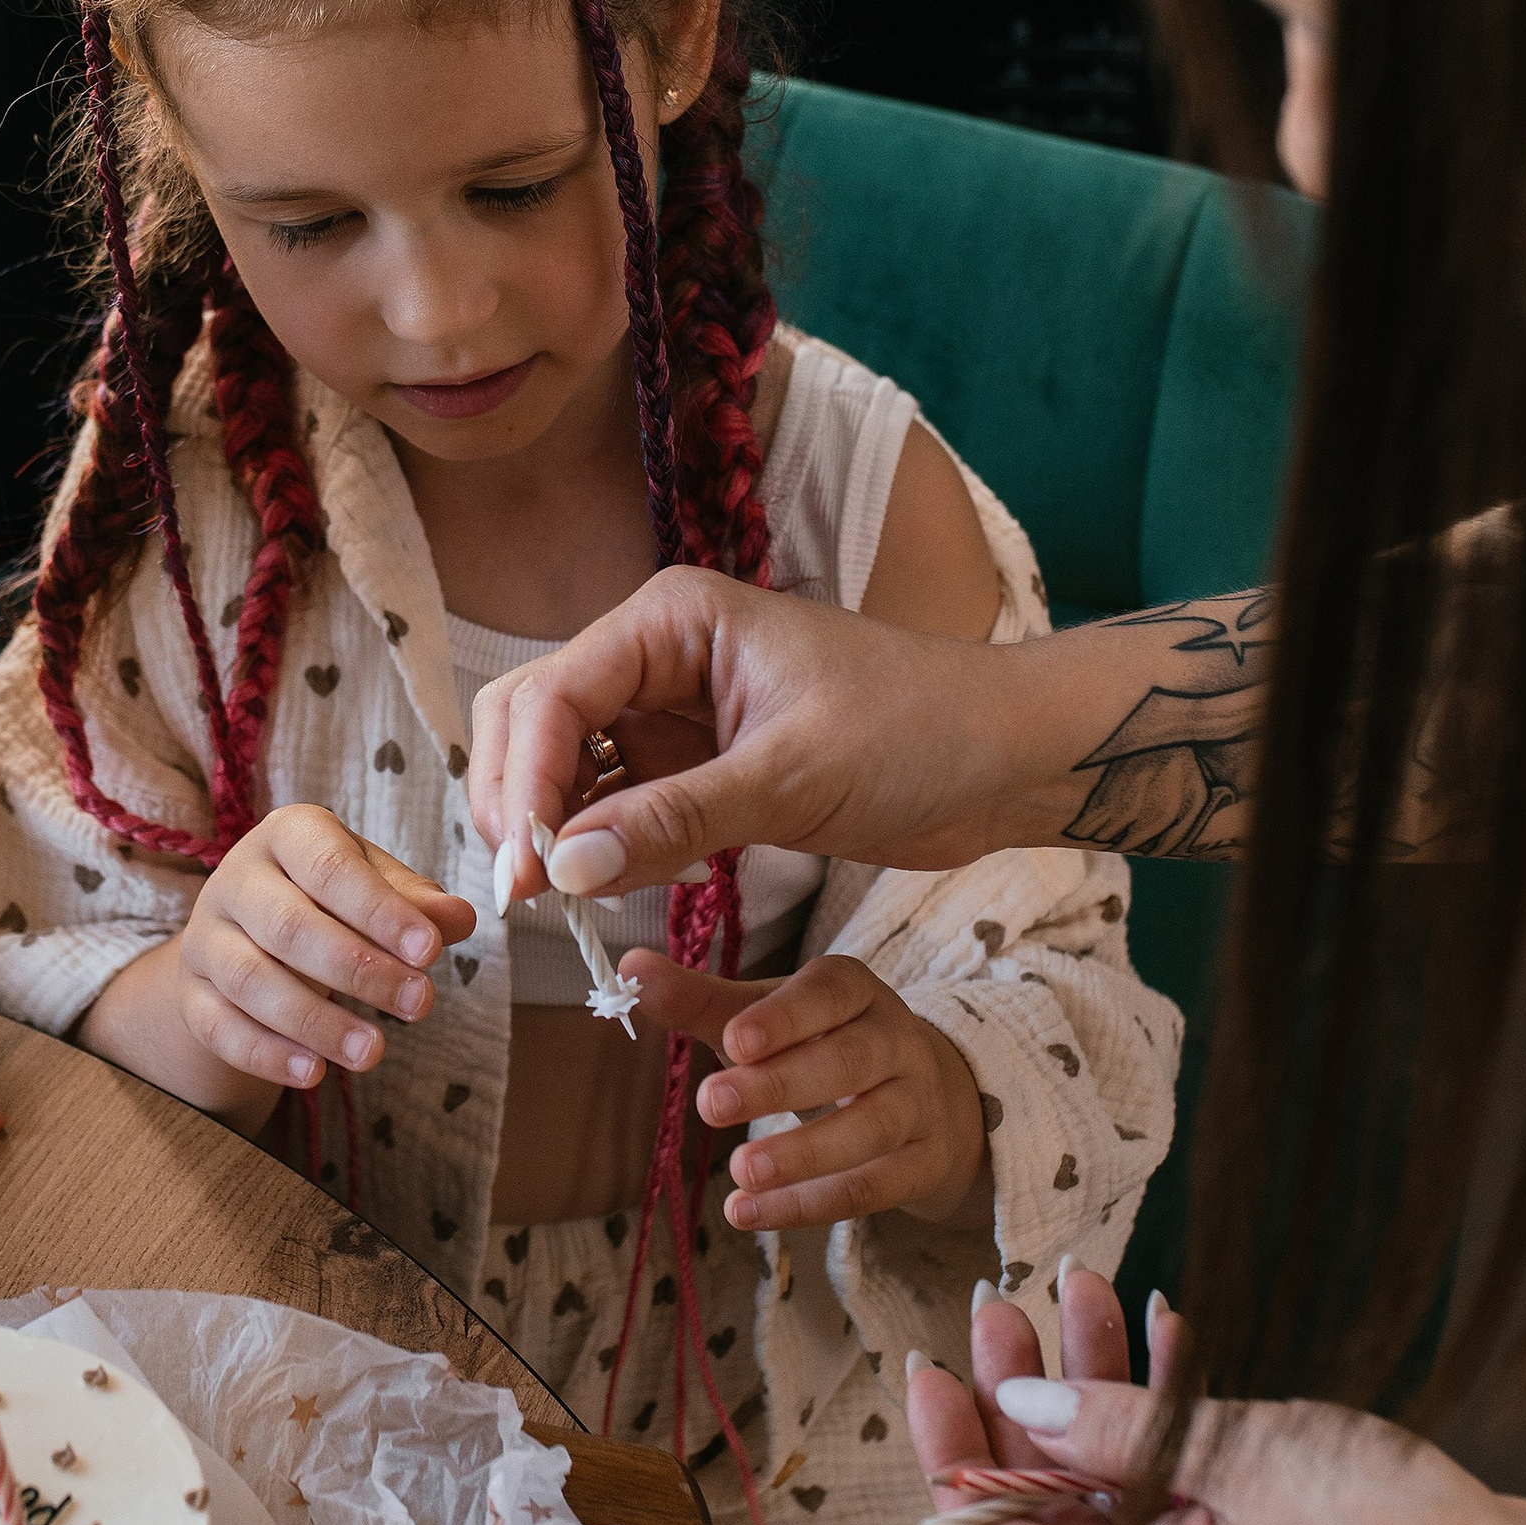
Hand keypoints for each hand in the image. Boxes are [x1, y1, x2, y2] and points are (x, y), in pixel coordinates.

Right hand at [172, 807, 475, 1093]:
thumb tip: (459, 919)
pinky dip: (266, 1053)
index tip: (431, 952)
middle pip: (288, 926)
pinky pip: (219, 1027)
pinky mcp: (191, 994)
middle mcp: (236, 880)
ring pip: (250, 980)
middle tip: (421, 1004)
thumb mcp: (376, 888)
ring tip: (373, 1052)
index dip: (380, 911)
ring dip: (315, 1021)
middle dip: (358, 970)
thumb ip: (417, 904)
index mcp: (287, 836)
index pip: (329, 868)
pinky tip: (314, 1073)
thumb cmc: (329, 901)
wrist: (247, 935)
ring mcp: (205, 938)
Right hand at [468, 570, 1024, 901]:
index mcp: (673, 619)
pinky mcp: (694, 766)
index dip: (525, 786)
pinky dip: (599, 848)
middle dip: (518, 802)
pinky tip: (612, 890)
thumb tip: (563, 869)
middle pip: (531, 720)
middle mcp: (656, 655)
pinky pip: (614, 805)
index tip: (528, 876)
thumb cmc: (921, 731)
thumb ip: (671, 820)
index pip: (552, 695)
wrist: (1008, 756)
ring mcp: (670, 712)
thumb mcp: (793, 778)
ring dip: (551, 830)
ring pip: (563, 768)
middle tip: (529, 894)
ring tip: (563, 905)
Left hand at [629, 947, 992, 1233]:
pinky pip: (872, 1187)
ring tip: (739, 1173)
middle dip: (781, 1085)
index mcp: (854, 991)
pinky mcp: (922, 1163)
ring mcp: (917, 1104)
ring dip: (803, 1154)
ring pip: (872, 1128)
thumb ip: (699, 1000)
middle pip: (850, 1060)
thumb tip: (628, 970)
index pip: (828, 993)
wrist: (921, 1096)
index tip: (733, 1039)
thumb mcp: (764, 1019)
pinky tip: (749, 1214)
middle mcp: (895, 1040)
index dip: (784, 1016)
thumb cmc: (818, 1045)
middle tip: (711, 1105)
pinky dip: (810, 1204)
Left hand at [902, 1266, 1525, 1524]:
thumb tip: (1020, 1407)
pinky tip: (1171, 1337)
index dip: (947, 1458)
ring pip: (1118, 1491)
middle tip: (1007, 1305)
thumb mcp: (1239, 1460)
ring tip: (1085, 1288)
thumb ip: (1114, 1431)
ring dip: (1099, 1392)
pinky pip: (1183, 1499)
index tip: (931, 1369)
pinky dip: (1166, 1423)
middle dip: (1023, 1400)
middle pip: (1049, 1511)